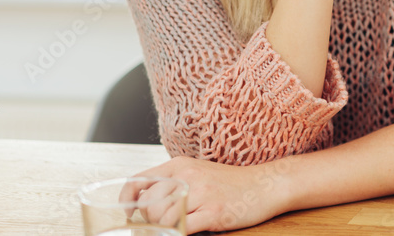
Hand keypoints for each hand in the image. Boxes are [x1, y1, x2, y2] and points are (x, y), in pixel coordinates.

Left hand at [122, 156, 289, 233]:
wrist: (266, 185)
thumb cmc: (231, 183)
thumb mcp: (198, 172)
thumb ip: (172, 181)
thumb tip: (141, 202)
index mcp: (180, 164)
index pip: (138, 180)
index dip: (126, 199)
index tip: (128, 213)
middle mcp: (188, 175)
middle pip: (148, 205)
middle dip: (150, 220)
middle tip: (164, 223)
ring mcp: (201, 193)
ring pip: (162, 219)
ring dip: (165, 229)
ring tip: (179, 226)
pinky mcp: (213, 212)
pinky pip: (181, 228)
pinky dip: (177, 234)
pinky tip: (188, 230)